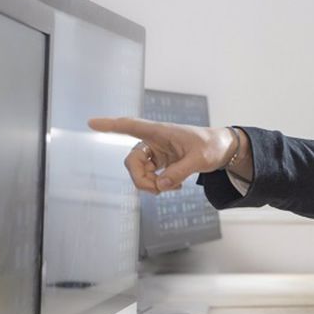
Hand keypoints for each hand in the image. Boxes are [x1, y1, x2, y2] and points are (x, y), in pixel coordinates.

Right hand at [87, 117, 243, 193]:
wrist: (222, 150)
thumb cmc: (211, 146)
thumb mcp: (199, 160)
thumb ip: (179, 172)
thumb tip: (160, 186)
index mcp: (160, 132)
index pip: (130, 126)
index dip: (110, 125)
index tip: (91, 123)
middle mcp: (153, 141)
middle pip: (131, 162)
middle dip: (141, 180)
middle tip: (159, 190)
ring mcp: (155, 153)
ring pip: (138, 173)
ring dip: (151, 185)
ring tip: (172, 187)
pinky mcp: (159, 163)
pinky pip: (149, 178)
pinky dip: (158, 186)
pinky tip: (174, 186)